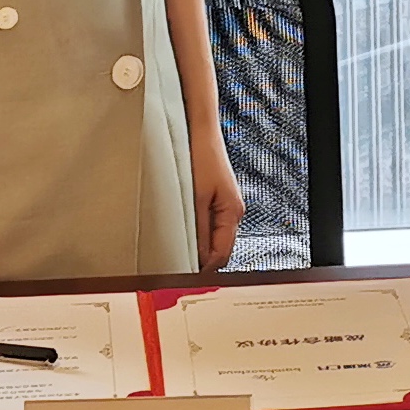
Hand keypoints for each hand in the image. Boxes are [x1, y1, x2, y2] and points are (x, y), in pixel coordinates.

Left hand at [190, 120, 243, 269]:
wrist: (201, 130)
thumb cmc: (200, 157)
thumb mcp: (195, 197)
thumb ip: (197, 229)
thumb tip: (196, 258)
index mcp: (232, 212)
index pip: (222, 254)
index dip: (204, 269)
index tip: (184, 279)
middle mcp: (233, 211)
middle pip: (219, 248)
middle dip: (201, 259)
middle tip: (176, 267)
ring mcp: (226, 205)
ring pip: (214, 237)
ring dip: (198, 245)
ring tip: (176, 250)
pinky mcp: (217, 199)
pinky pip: (210, 225)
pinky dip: (197, 232)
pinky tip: (182, 232)